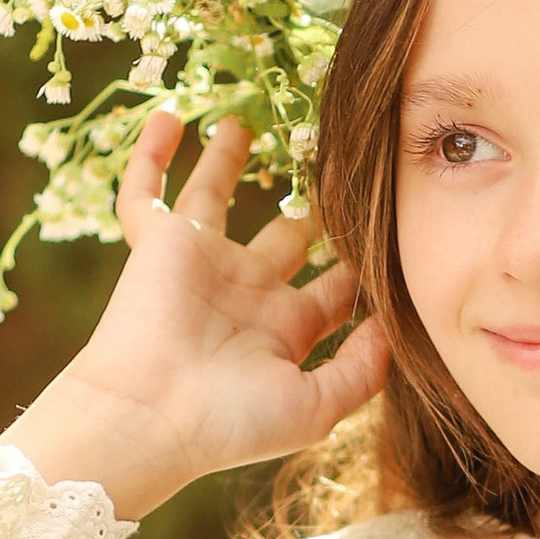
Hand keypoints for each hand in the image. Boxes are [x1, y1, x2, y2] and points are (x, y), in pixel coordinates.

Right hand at [4, 110, 390, 522]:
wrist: (152, 417)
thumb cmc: (231, 421)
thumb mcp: (316, 407)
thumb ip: (363, 370)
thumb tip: (394, 325)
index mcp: (286, 328)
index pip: (334, 286)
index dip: (362, 260)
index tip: (391, 220)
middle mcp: (246, 291)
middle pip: (283, 234)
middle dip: (309, 204)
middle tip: (334, 158)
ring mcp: (201, 264)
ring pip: (214, 199)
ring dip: (227, 163)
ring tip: (243, 124)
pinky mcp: (158, 245)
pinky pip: (145, 194)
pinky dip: (150, 156)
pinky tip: (167, 117)